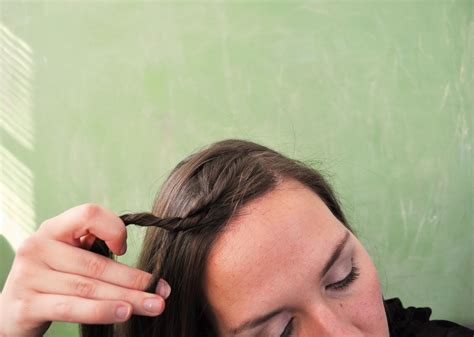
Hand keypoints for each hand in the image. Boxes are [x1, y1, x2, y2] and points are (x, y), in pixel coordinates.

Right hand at [0, 203, 170, 336]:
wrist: (11, 309)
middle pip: (97, 262)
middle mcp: (38, 246)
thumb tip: (145, 273)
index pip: (89, 214)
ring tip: (153, 305)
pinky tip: (123, 313)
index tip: (126, 249)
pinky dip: (100, 311)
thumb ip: (96, 251)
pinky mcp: (25, 304)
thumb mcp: (70, 256)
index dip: (114, 228)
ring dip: (126, 298)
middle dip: (135, 280)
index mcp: (54, 228)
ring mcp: (29, 276)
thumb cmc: (53, 278)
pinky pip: (70, 307)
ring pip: (89, 287)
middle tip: (162, 292)